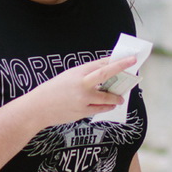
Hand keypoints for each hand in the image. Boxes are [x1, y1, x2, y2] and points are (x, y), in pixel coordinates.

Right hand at [22, 55, 136, 128]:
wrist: (38, 108)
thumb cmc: (52, 91)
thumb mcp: (67, 77)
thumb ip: (84, 75)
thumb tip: (104, 73)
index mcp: (77, 72)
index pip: (101, 64)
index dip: (116, 61)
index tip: (128, 59)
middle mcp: (82, 84)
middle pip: (106, 74)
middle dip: (122, 68)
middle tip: (133, 68)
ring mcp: (83, 99)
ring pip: (107, 97)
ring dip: (116, 97)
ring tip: (120, 98)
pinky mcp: (83, 112)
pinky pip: (100, 109)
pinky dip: (106, 107)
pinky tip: (110, 106)